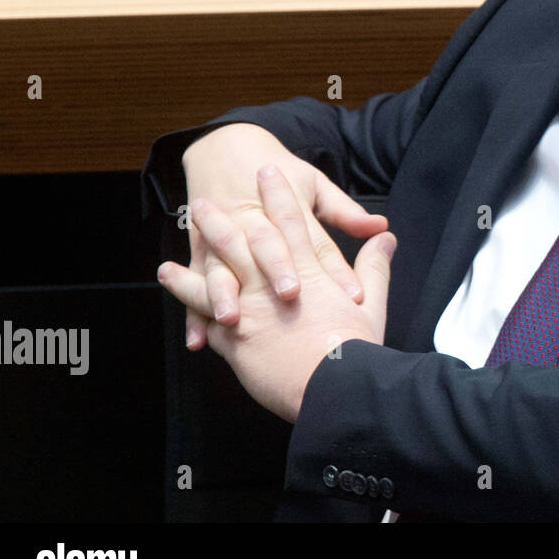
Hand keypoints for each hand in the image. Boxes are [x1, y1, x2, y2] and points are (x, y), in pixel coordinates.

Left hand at [158, 164, 394, 421]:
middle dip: (224, 217)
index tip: (267, 170)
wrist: (332, 388)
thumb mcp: (373, 304)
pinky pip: (204, 312)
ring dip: (199, 249)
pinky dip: (188, 296)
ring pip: (217, 270)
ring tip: (183, 235)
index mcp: (309, 273)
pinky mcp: (234, 339)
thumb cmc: (355, 349)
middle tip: (206, 199)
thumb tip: (384, 237)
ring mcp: (249, 310)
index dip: (279, 194)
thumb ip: (374, 267)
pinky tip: (174, 280)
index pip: (291, 223)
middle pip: (244, 240)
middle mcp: (273, 285)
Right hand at [172, 123, 387, 349]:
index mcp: (289, 211)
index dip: (335, 269)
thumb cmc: (280, 174)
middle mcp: (254, 227)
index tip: (354, 295)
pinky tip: (198, 340)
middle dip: (278, 272)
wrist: (224, 151)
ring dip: (225, 294)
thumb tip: (382, 229)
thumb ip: (345, 212)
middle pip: (268, 250)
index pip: (316, 244)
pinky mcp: (200, 254)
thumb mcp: (314, 185)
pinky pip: (195, 287)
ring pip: (222, 269)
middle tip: (292, 298)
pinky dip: (194, 316)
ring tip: (233, 318)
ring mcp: (222, 241)